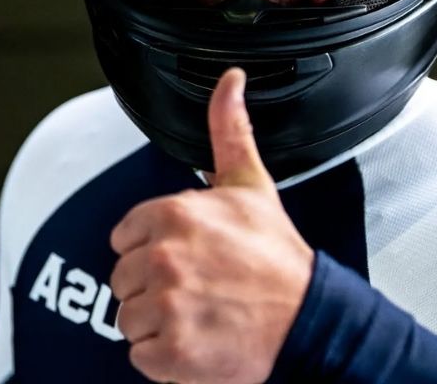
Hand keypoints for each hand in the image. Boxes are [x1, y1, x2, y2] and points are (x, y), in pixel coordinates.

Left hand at [110, 68, 314, 383]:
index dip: (152, 249)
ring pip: (128, 318)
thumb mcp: (251, 187)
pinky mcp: (172, 352)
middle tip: (199, 288)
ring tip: (201, 314)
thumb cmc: (279, 262)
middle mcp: (165, 257)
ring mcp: (167, 305)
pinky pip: (140, 356)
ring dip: (159, 324)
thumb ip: (228, 130)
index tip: (187, 257)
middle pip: (123, 278)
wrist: (313, 324)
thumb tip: (229, 81)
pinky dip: (165, 359)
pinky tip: (198, 341)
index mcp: (174, 214)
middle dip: (155, 288)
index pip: (124, 237)